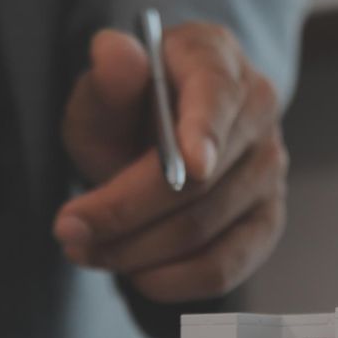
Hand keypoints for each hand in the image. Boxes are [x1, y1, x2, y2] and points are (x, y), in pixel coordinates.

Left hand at [55, 22, 287, 301]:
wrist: (155, 140)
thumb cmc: (127, 113)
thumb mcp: (102, 91)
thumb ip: (106, 79)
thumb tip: (118, 56)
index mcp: (216, 59)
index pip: (217, 93)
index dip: (205, 131)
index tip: (191, 167)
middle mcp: (257, 111)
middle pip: (200, 181)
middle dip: (125, 212)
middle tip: (68, 229)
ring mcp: (269, 171)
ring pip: (204, 230)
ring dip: (135, 252)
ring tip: (85, 249)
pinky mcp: (266, 224)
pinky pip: (223, 268)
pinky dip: (171, 281)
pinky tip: (133, 273)